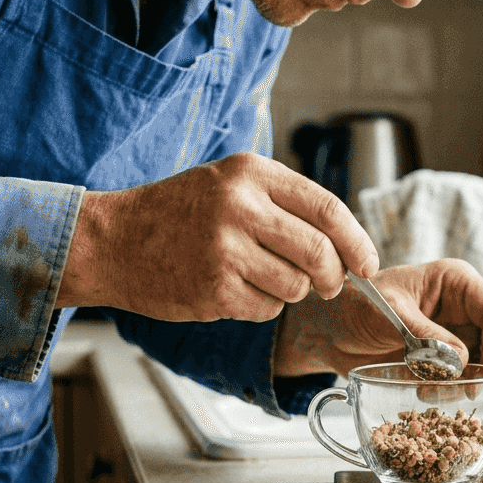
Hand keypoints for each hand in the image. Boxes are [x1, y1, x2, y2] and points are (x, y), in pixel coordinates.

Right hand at [55, 152, 378, 320]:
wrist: (114, 240)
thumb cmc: (178, 212)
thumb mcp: (229, 183)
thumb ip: (283, 202)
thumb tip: (346, 241)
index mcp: (251, 173)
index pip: (328, 208)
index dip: (357, 241)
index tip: (368, 263)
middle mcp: (240, 206)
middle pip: (319, 252)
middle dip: (334, 276)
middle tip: (329, 284)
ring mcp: (224, 249)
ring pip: (296, 286)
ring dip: (291, 292)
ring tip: (261, 278)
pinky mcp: (212, 289)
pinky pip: (265, 309)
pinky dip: (260, 307)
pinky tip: (234, 290)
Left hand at [274, 259, 482, 378]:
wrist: (329, 330)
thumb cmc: (353, 307)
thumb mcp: (387, 315)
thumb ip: (424, 335)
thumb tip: (461, 360)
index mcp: (455, 282)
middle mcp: (464, 307)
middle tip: (471, 391)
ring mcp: (458, 335)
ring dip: (472, 384)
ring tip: (435, 392)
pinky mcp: (448, 360)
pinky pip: (467, 380)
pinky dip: (454, 392)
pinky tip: (426, 394)